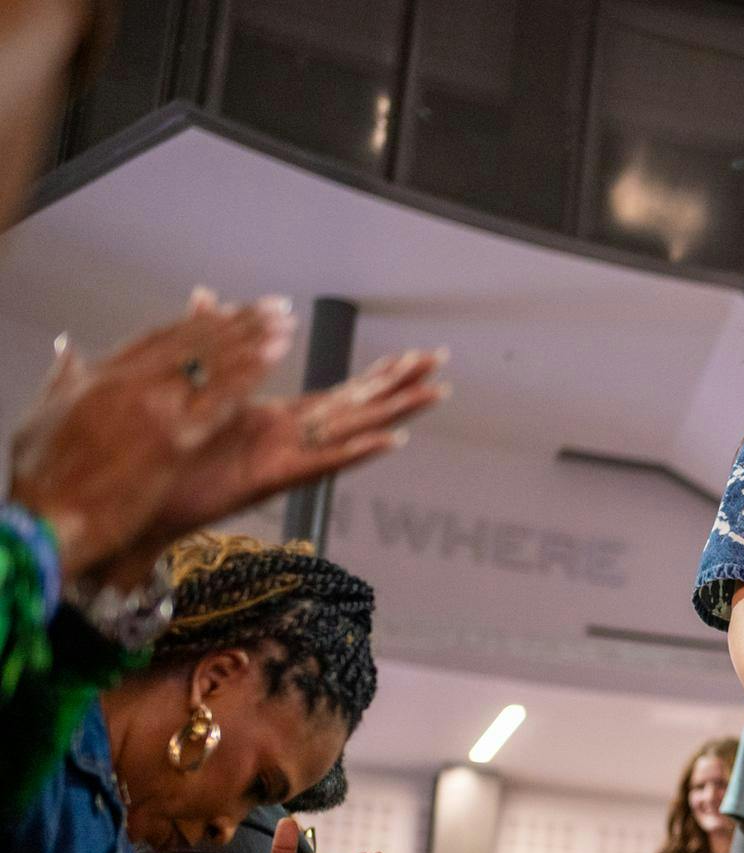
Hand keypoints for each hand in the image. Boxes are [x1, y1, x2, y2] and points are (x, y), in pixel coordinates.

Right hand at [8, 291, 293, 580]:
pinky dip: (248, 375)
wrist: (45, 520)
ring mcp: (151, 410)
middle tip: (274, 307)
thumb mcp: (42, 418)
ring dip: (252, 340)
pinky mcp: (173, 442)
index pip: (157, 339)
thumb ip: (62, 379)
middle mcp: (127, 383)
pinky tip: (274, 358)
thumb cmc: (41, 478)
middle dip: (236, 322)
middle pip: (193, 343)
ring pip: (212, 363)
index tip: (225, 307)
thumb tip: (67, 347)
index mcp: (99, 377)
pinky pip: (220, 400)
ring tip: (284, 323)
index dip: (196, 322)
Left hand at [121, 349, 447, 561]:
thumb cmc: (164, 455)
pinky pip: (324, 462)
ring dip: (394, 413)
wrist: (137, 500)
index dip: (378, 375)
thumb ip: (209, 343)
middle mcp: (292, 439)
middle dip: (400, 385)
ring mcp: (288, 459)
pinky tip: (391, 441)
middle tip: (440, 363)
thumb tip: (207, 296)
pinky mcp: (275, 478)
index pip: (341, 394)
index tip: (410, 356)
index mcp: (278, 420)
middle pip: (359, 408)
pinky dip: (359, 452)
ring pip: (354, 431)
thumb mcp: (189, 387)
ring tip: (433, 394)